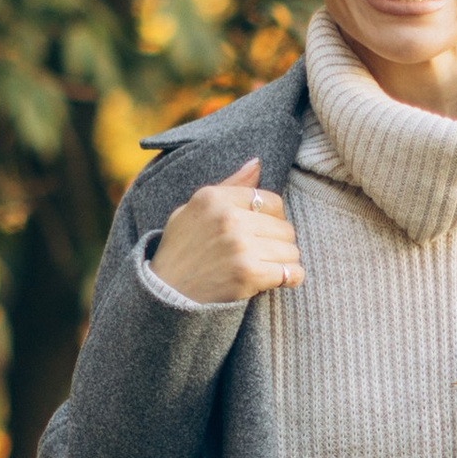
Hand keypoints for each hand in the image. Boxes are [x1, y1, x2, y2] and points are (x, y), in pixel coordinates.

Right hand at [150, 157, 304, 305]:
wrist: (165, 294)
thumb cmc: (181, 250)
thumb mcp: (194, 209)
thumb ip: (228, 185)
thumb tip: (257, 163)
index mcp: (214, 197)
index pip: (271, 201)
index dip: (272, 220)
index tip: (262, 233)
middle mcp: (227, 218)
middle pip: (284, 227)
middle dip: (278, 243)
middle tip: (262, 255)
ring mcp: (239, 246)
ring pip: (290, 249)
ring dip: (284, 261)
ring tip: (267, 268)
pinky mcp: (247, 273)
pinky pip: (291, 272)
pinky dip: (291, 278)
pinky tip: (280, 280)